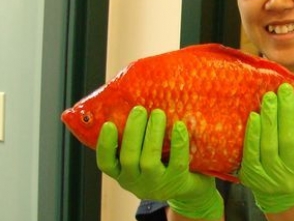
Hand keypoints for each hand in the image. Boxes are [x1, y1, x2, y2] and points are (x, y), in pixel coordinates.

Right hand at [96, 106, 222, 219]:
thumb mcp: (143, 157)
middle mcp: (135, 182)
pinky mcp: (177, 181)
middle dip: (133, 131)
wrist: (188, 189)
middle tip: (139, 109)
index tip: (109, 124)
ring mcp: (156, 184)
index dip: (105, 144)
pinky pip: (177, 162)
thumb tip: (133, 104)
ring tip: (158, 113)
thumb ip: (136, 140)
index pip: (106, 163)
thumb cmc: (162, 164)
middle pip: (129, 158)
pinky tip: (180, 126)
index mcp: (123, 173)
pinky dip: (178, 143)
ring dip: (153, 134)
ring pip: (149, 160)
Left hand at [239, 83, 293, 213]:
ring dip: (270, 117)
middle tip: (284, 90)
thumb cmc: (292, 164)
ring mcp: (272, 177)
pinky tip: (254, 116)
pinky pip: (252, 151)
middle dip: (286, 111)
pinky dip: (253, 133)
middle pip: (289, 138)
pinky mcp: (253, 176)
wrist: (276, 195)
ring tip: (269, 97)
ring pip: (270, 144)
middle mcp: (292, 174)